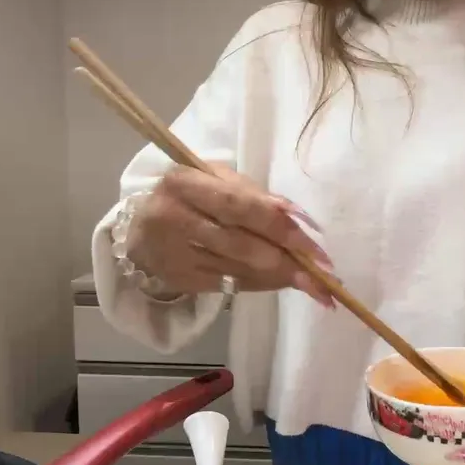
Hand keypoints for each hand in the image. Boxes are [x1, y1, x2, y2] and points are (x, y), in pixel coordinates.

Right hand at [126, 164, 333, 305]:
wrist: (140, 226)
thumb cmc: (190, 195)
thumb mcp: (214, 179)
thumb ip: (253, 194)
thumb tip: (299, 218)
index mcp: (184, 182)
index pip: (238, 205)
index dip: (277, 223)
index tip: (312, 238)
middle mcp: (173, 218)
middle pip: (240, 242)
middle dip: (287, 258)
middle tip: (324, 271)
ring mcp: (175, 254)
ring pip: (238, 269)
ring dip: (281, 277)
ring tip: (314, 284)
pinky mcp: (180, 280)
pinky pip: (230, 285)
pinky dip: (262, 284)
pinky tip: (284, 283)